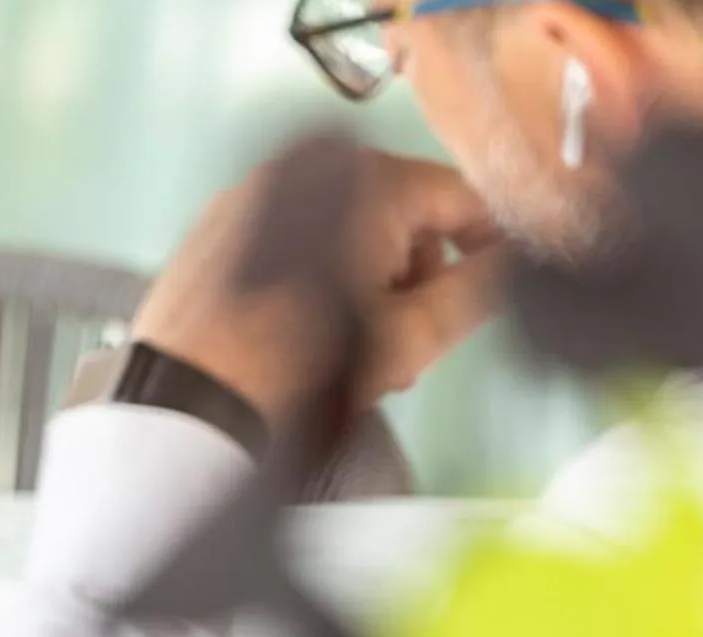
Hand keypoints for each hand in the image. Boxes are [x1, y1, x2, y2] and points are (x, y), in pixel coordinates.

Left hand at [131, 151, 508, 420]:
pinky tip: (304, 332)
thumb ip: (477, 290)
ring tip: (352, 349)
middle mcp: (306, 169)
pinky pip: (290, 240)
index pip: (459, 197)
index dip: (486, 243)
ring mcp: (253, 195)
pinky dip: (311, 276)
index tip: (493, 278)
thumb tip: (512, 264)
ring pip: (342, 228)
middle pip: (398, 213)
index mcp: (365, 180)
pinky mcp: (216, 229)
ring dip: (364, 281)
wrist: (190, 401)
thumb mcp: (408, 336)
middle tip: (408, 339)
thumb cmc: (292, 370)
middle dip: (414, 274)